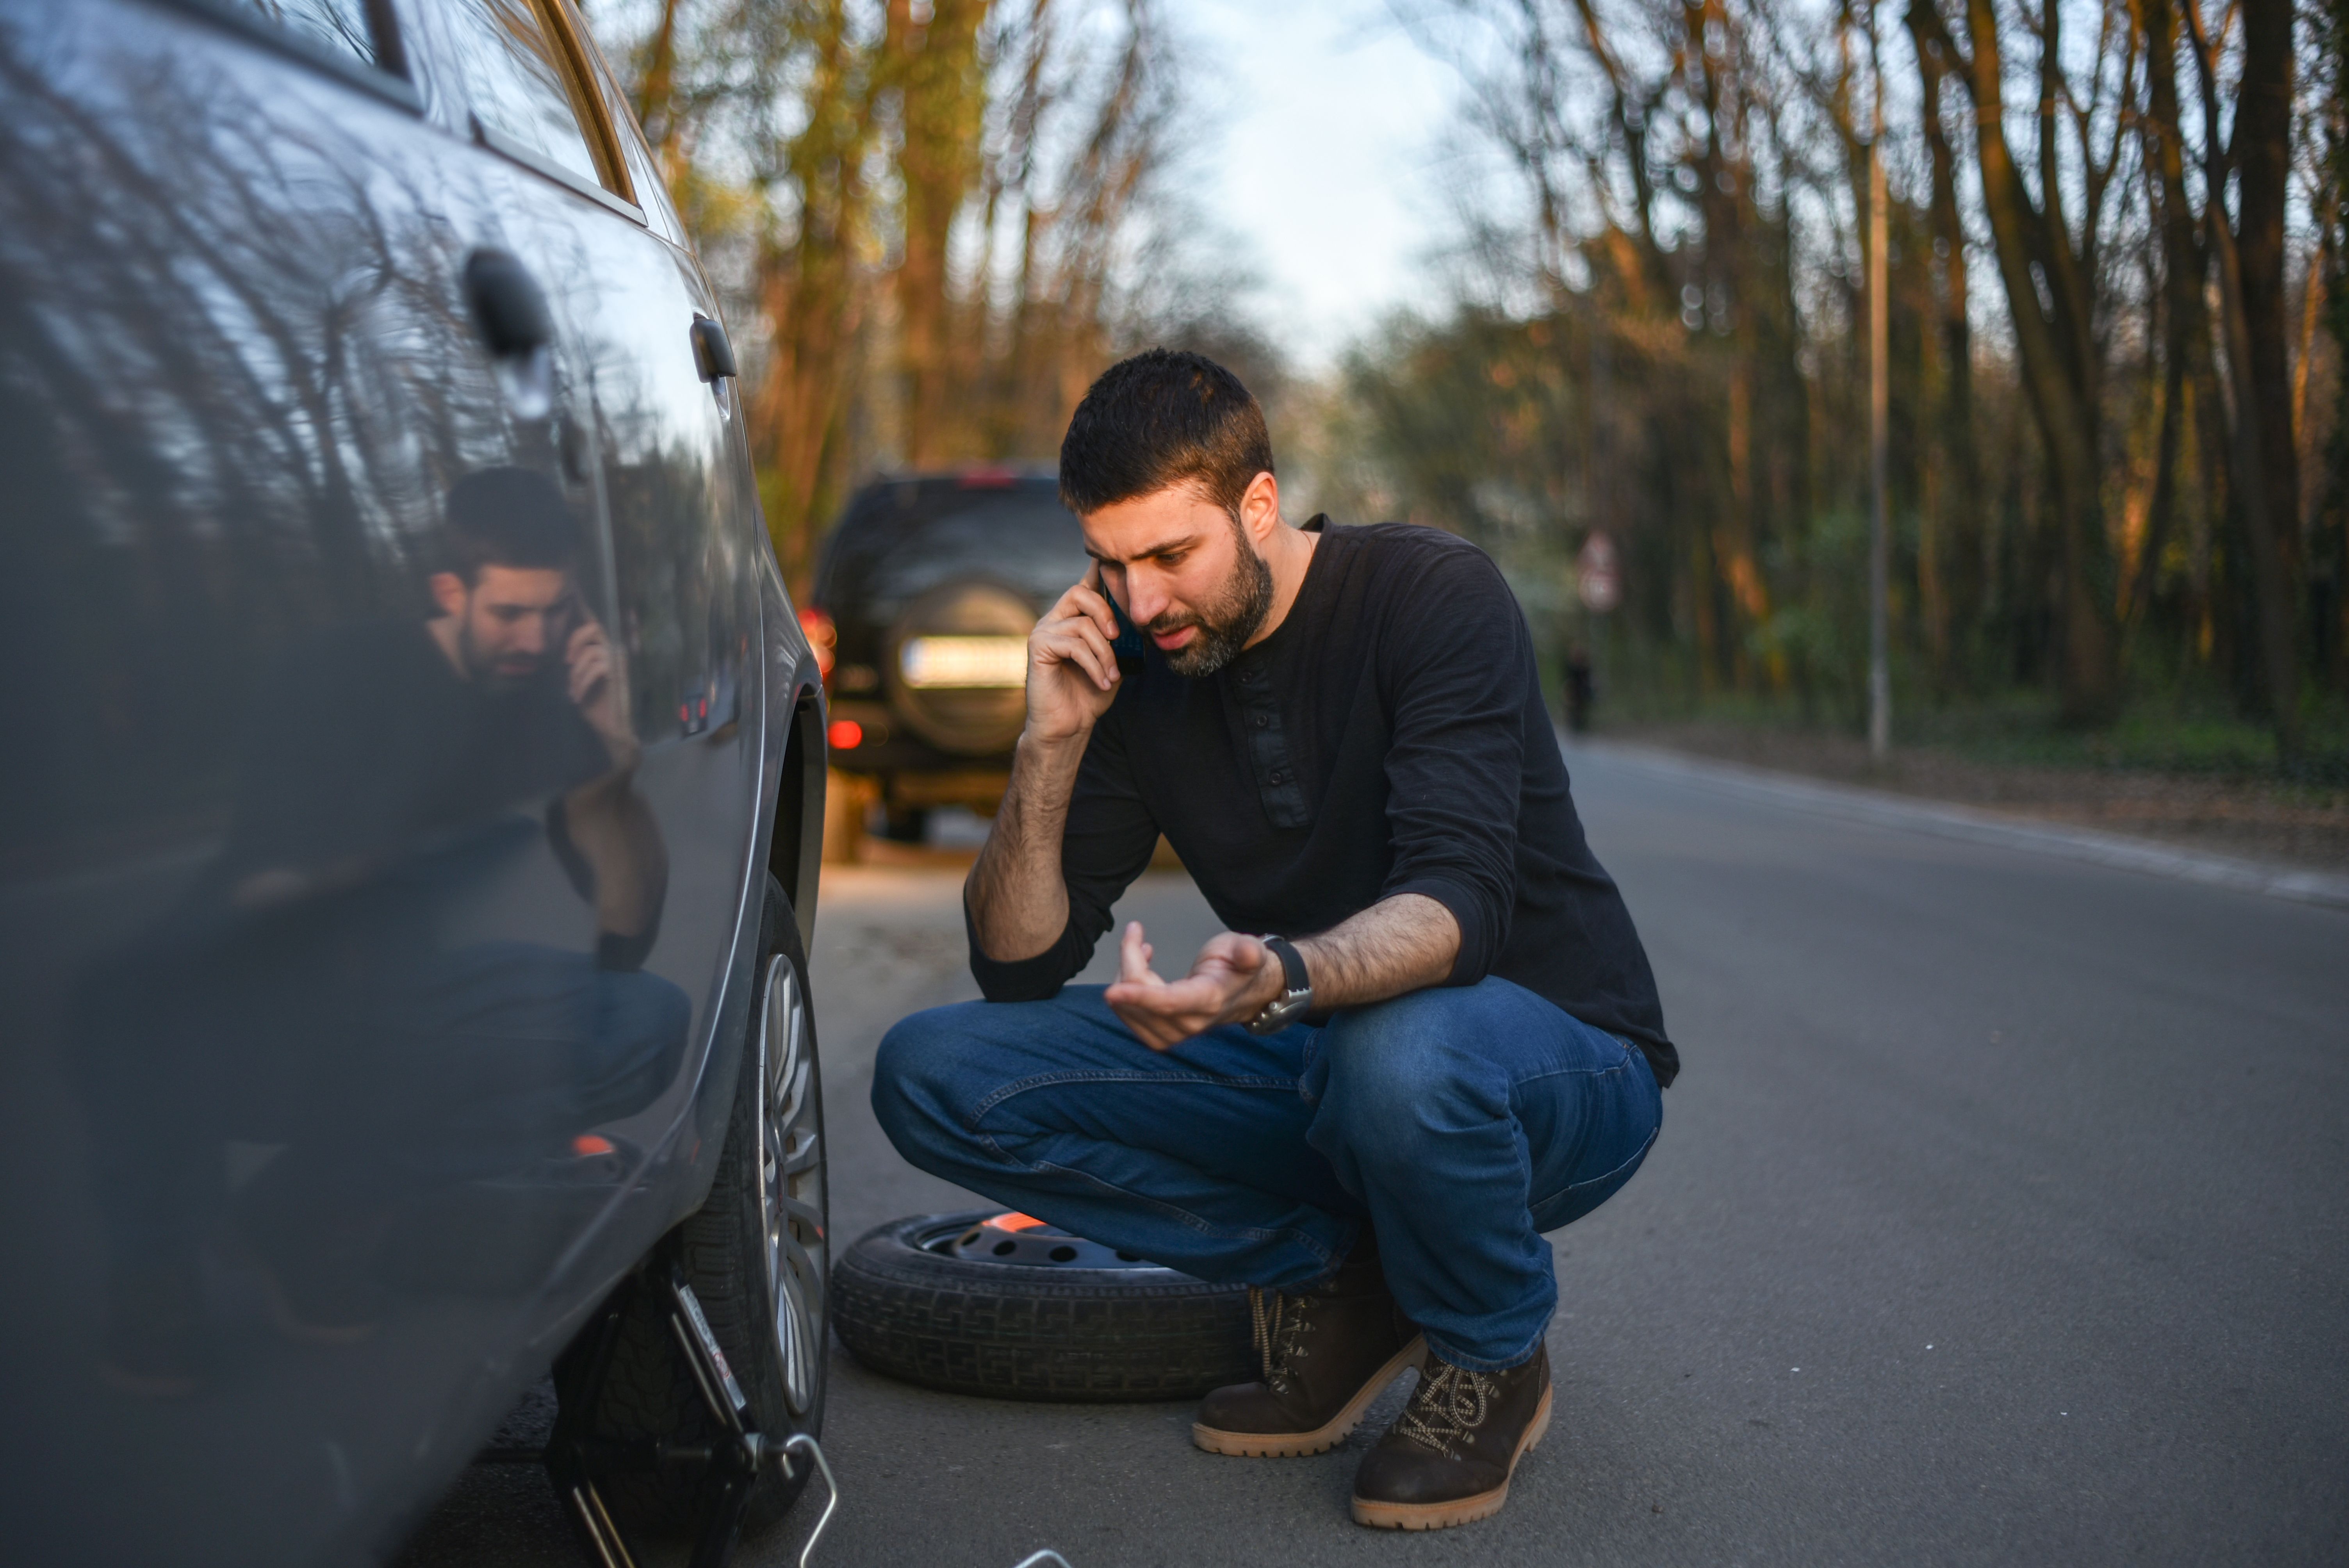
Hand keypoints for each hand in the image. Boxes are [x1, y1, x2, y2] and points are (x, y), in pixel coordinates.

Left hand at [566, 617, 635, 764]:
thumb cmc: (593, 704)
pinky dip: (582, 684)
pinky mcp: (618, 674)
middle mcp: (614, 651)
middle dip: (574, 642)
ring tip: (573, 691)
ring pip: (591, 652)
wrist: (609, 728)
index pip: (592, 623)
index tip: (572, 594)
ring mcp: (617, 662)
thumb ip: (573, 662)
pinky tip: (578, 698)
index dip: (583, 608)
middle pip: (593, 628)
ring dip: (576, 674)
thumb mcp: (577, 679)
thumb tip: (556, 650)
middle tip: (565, 662)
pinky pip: (596, 668)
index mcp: (603, 650)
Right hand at [1024, 565, 1123, 746]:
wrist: (1069, 725)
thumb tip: (1142, 617)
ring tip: (1112, 674)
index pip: (1086, 585)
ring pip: (1082, 624)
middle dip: (1106, 612)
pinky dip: (1094, 663)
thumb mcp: (1115, 660)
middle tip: (1119, 638)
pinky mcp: (1038, 648)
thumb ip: (1123, 638)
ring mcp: (1044, 632)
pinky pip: (1073, 644)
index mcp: (1073, 618)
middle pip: (1080, 593)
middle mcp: (1055, 619)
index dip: (1099, 569)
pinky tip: (1103, 681)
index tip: (1117, 557)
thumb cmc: (1090, 693)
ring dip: (1105, 652)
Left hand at [1102, 922, 1285, 1051]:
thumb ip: (1248, 952)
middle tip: (1137, 933)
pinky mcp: (1159, 1036)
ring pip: (1127, 1007)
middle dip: (1129, 961)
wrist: (1244, 993)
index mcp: (1208, 1001)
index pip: (1168, 1003)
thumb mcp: (1249, 950)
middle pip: (1140, 999)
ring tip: (1143, 949)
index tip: (1111, 991)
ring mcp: (1173, 1034)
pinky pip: (1127, 1014)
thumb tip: (1249, 951)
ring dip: (1126, 973)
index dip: (1139, 997)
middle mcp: (1189, 1024)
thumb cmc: (1240, 966)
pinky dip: (1125, 988)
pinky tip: (1140, 968)